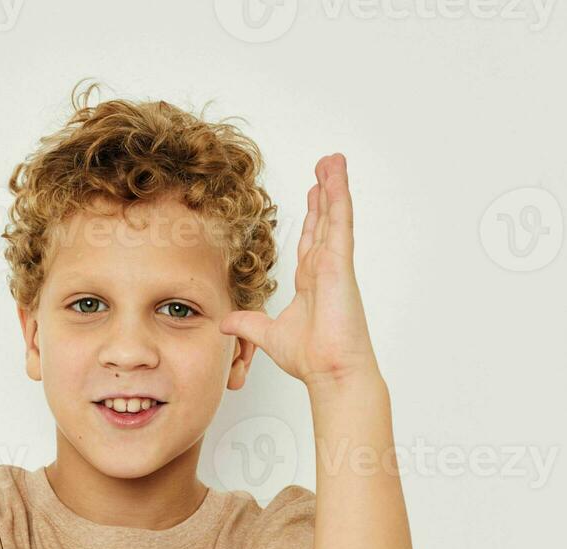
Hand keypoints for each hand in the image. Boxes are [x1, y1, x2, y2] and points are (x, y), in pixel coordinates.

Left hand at [220, 153, 379, 389]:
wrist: (330, 371)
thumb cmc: (311, 358)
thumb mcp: (268, 335)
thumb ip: (248, 324)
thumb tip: (226, 322)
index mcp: (312, 282)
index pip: (311, 241)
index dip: (312, 217)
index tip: (312, 195)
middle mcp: (325, 269)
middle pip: (324, 222)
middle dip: (323, 193)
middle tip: (325, 167)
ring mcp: (335, 264)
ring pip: (334, 215)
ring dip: (334, 186)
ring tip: (333, 160)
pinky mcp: (340, 264)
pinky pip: (340, 223)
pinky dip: (339, 198)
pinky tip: (337, 177)